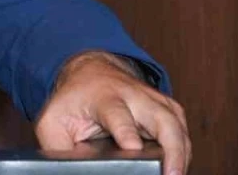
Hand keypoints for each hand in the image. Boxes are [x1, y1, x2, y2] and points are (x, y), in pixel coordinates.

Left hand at [36, 51, 190, 174]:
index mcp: (104, 97)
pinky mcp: (167, 108)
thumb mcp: (52, 120)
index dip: (127, 134)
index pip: (118, 116)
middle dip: (172, 147)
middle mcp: (134, 96)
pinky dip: (184, 149)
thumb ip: (57, 146)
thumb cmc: (72, 100)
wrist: (90, 71)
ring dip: (182, 152)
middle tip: (172, 174)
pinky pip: (183, 129)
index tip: (133, 149)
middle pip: (162, 119)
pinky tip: (177, 166)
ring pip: (178, 125)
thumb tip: (65, 168)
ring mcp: (154, 100)